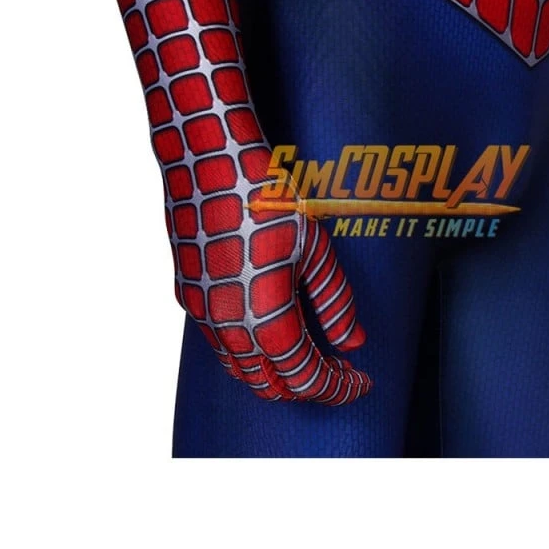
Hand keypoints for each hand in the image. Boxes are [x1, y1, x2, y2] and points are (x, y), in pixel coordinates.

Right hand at [169, 169, 371, 403]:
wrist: (209, 161)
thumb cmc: (268, 200)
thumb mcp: (316, 250)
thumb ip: (335, 303)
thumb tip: (354, 342)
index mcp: (264, 318)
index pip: (305, 378)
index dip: (338, 386)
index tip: (361, 381)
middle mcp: (226, 327)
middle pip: (270, 385)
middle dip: (309, 383)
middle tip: (340, 367)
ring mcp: (201, 313)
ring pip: (240, 368)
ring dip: (277, 370)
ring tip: (310, 349)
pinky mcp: (187, 295)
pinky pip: (220, 344)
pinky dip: (251, 351)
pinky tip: (273, 326)